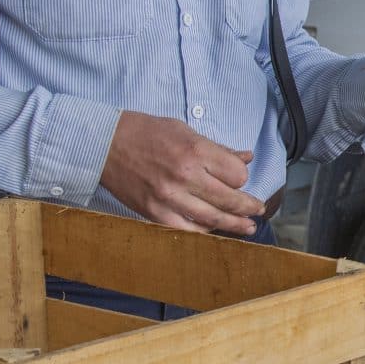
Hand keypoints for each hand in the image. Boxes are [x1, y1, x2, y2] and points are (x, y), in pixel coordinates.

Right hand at [98, 110, 265, 234]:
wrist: (105, 145)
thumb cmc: (147, 133)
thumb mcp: (186, 131)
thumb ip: (218, 149)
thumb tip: (247, 157)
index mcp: (195, 151)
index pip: (236, 174)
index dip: (242, 177)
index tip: (239, 178)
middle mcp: (184, 176)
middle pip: (229, 200)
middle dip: (248, 207)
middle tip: (258, 211)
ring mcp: (169, 197)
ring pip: (212, 219)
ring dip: (234, 225)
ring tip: (248, 228)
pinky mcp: (154, 213)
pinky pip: (186, 230)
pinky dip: (203, 232)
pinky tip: (214, 230)